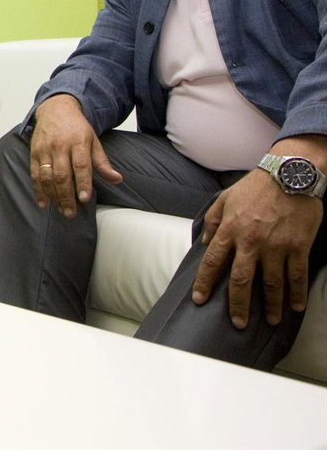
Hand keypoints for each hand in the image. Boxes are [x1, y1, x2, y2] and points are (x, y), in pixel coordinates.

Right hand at [29, 95, 121, 216]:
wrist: (55, 108)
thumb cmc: (76, 127)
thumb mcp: (93, 141)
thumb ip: (102, 162)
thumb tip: (117, 179)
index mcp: (78, 142)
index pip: (80, 165)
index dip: (82, 183)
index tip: (84, 199)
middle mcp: (60, 146)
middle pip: (62, 174)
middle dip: (66, 196)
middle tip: (71, 213)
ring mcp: (45, 150)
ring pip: (47, 176)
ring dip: (53, 196)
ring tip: (61, 210)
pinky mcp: (34, 153)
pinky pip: (34, 174)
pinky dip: (38, 190)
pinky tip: (43, 203)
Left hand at [192, 171, 322, 327]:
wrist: (289, 175)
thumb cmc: (255, 186)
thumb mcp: (224, 199)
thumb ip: (212, 221)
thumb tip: (204, 242)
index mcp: (230, 230)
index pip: (212, 262)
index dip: (204, 283)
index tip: (200, 300)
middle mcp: (251, 242)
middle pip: (241, 280)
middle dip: (238, 305)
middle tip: (238, 323)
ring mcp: (276, 246)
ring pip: (271, 283)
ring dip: (270, 305)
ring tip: (269, 321)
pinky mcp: (298, 247)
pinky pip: (297, 275)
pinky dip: (297, 293)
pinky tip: (295, 307)